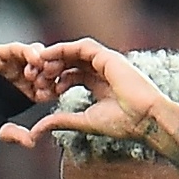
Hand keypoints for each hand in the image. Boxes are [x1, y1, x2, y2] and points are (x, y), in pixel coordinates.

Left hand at [0, 38, 175, 151]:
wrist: (146, 119)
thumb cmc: (123, 124)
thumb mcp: (82, 121)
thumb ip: (59, 121)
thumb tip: (34, 131)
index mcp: (98, 85)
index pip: (71, 76)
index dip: (53, 81)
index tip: (39, 91)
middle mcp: (101, 71)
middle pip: (70, 63)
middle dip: (50, 68)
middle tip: (32, 77)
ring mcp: (105, 62)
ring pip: (73, 53)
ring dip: (54, 57)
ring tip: (38, 66)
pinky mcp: (108, 56)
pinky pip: (81, 47)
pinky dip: (63, 49)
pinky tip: (48, 56)